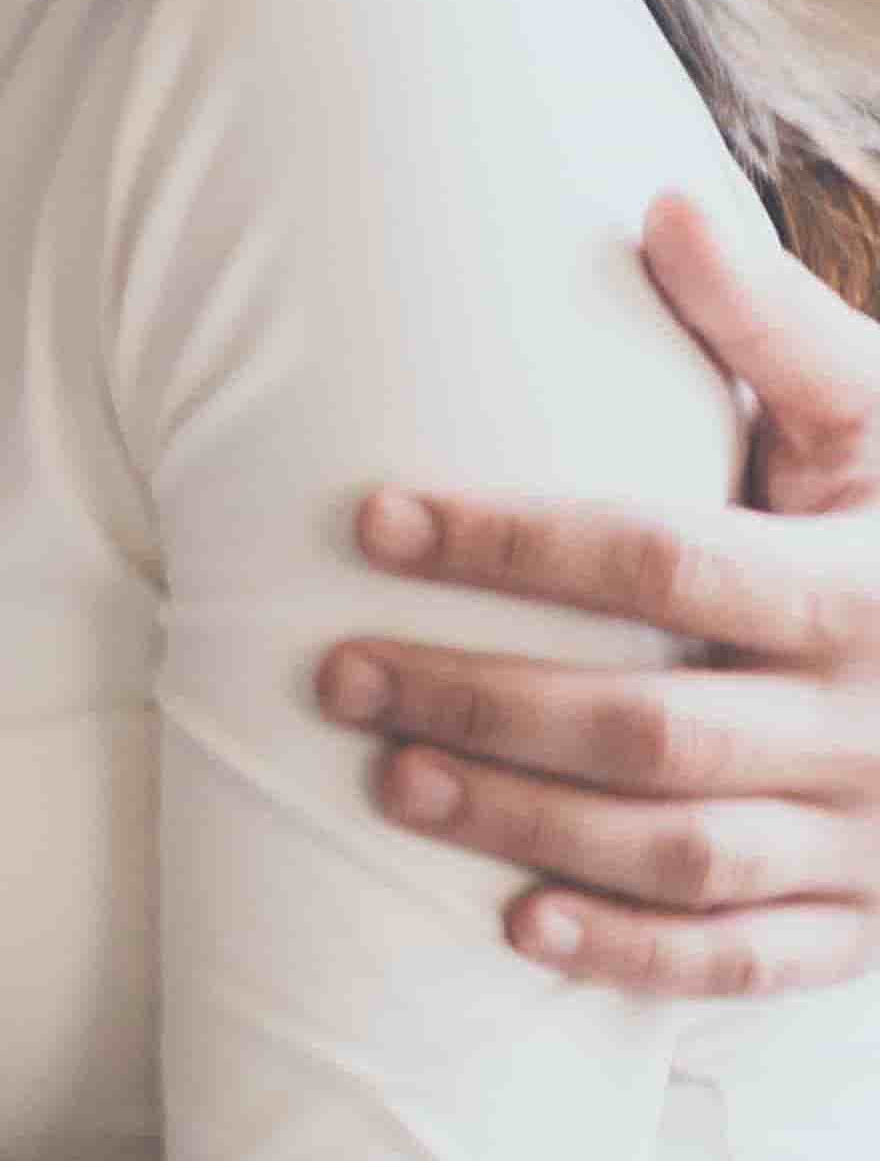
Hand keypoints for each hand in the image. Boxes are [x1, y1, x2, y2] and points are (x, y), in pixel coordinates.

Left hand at [322, 189, 879, 996]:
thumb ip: (775, 324)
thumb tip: (660, 203)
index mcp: (871, 582)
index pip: (665, 562)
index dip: (512, 544)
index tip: (371, 519)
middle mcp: (876, 719)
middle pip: (649, 723)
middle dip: (480, 699)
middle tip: (335, 671)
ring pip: (680, 848)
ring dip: (523, 823)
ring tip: (388, 779)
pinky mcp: (876, 916)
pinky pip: (750, 957)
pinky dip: (634, 955)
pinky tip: (514, 927)